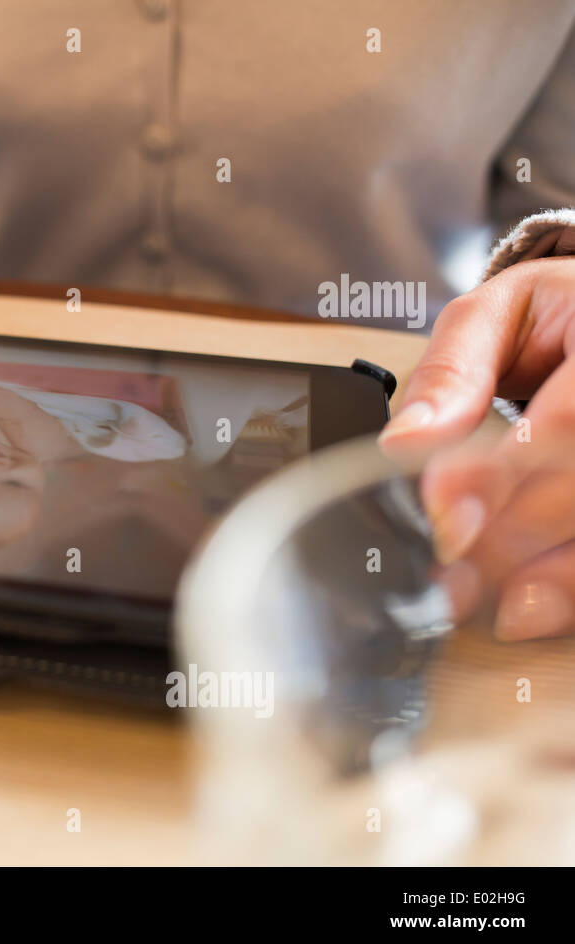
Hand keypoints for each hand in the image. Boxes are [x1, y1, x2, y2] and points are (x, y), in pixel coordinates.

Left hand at [379, 258, 574, 639]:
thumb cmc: (557, 318)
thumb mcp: (497, 317)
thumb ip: (451, 373)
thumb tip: (403, 441)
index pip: (571, 416)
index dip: (504, 469)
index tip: (440, 507)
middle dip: (511, 534)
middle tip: (443, 573)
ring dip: (547, 576)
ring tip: (476, 601)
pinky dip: (569, 591)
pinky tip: (526, 609)